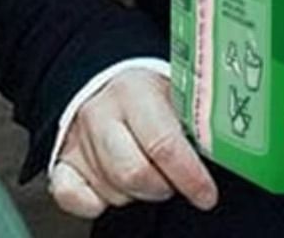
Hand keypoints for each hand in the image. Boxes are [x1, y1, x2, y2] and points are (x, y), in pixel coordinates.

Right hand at [49, 68, 218, 219]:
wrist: (103, 80)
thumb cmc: (147, 93)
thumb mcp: (174, 92)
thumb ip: (192, 119)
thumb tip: (222, 151)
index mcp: (134, 92)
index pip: (163, 143)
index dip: (189, 176)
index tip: (207, 195)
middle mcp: (101, 115)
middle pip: (134, 174)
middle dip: (163, 187)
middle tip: (175, 179)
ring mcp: (78, 140)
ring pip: (112, 191)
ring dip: (137, 193)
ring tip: (148, 171)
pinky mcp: (61, 163)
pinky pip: (73, 198)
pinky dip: (96, 204)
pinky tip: (114, 188)